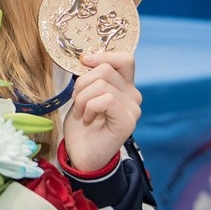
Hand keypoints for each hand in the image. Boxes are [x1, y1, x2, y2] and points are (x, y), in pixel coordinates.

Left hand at [62, 51, 141, 172]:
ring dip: (82, 98)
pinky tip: (87, 119)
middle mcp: (133, 94)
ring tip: (81, 112)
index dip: (103, 56)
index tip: (84, 62)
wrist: (81, 153)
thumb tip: (86, 58)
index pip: (125, 58)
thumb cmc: (82, 123)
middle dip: (82, 82)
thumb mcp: (83, 93)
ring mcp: (133, 108)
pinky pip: (105, 99)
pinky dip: (89, 107)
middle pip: (106, 68)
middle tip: (77, 100)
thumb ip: (91, 77)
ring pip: (102, 84)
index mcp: (124, 85)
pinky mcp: (128, 120)